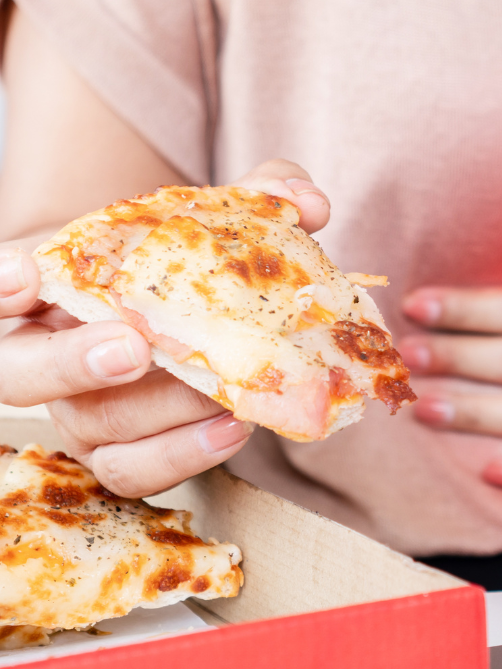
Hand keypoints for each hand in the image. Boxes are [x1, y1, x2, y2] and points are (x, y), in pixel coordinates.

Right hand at [0, 160, 330, 497]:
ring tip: (218, 392)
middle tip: (132, 347)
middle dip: (72, 362)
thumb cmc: (180, 263)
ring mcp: (76, 411)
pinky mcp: (116, 455)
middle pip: (19, 373)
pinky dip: (184, 454)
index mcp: (45, 284)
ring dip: (158, 410)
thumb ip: (253, 197)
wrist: (190, 319)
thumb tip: (307, 203)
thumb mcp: (210, 220)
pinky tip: (235, 426)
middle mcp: (41, 352)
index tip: (26, 271)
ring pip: (92, 426)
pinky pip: (134, 471)